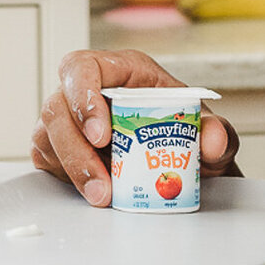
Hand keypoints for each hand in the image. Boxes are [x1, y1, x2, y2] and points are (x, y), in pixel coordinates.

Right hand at [32, 48, 239, 207]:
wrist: (181, 163)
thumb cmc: (185, 132)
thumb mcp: (208, 130)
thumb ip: (218, 133)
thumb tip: (212, 142)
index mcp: (119, 70)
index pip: (82, 67)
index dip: (83, 96)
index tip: (102, 134)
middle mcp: (87, 91)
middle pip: (57, 107)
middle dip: (75, 148)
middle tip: (103, 183)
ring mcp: (68, 120)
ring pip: (47, 136)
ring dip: (72, 170)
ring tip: (103, 197)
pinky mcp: (58, 148)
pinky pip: (47, 160)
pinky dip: (65, 178)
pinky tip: (90, 190)